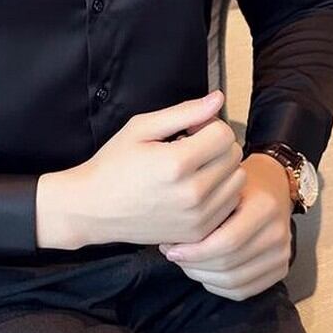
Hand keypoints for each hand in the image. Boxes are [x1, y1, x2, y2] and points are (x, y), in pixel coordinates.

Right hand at [41, 90, 245, 249]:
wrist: (94, 209)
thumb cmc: (114, 164)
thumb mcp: (141, 128)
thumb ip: (183, 112)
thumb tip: (218, 99)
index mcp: (176, 163)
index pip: (223, 133)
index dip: (206, 125)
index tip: (187, 131)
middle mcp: (192, 193)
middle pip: (233, 155)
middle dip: (215, 145)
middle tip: (189, 149)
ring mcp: (197, 217)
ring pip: (237, 180)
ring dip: (222, 169)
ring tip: (193, 170)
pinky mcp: (198, 233)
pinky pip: (230, 204)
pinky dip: (219, 193)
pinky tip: (194, 189)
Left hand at [158, 151, 294, 300]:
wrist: (272, 186)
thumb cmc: (237, 184)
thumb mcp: (220, 186)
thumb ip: (202, 210)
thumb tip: (169, 239)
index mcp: (264, 208)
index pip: (226, 242)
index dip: (194, 252)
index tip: (169, 248)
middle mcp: (278, 234)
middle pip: (229, 265)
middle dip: (194, 266)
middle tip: (172, 256)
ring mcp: (283, 254)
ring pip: (234, 282)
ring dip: (202, 277)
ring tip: (184, 263)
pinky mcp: (281, 269)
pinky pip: (243, 291)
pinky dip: (217, 286)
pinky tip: (202, 273)